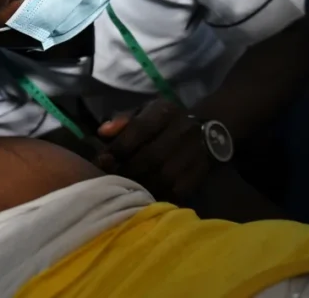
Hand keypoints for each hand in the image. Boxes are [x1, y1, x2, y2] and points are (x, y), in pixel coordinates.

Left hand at [95, 98, 210, 199]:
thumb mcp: (142, 112)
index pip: (140, 128)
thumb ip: (122, 121)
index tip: (102, 158)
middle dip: (126, 169)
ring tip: (123, 189)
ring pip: (164, 176)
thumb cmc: (162, 124)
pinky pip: (176, 190)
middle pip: (151, 156)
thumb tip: (102, 133)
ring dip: (140, 185)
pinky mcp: (199, 174)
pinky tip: (143, 196)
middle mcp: (184, 130)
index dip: (119, 146)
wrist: (206, 132)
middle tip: (109, 178)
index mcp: (165, 111)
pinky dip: (157, 194)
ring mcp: (195, 153)